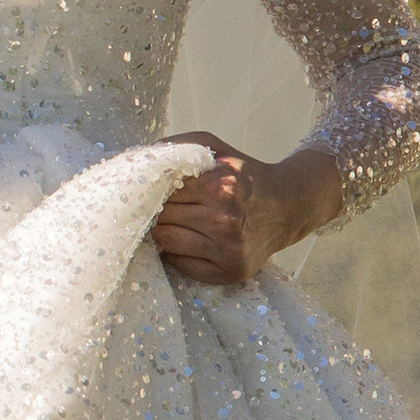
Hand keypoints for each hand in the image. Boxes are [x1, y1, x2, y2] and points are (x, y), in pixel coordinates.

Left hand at [150, 136, 343, 286]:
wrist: (287, 206)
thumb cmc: (243, 175)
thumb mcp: (214, 149)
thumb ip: (174, 147)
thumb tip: (132, 161)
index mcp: (221, 184)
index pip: (160, 191)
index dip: (151, 190)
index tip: (149, 190)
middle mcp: (225, 219)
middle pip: (160, 217)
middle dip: (155, 211)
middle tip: (163, 207)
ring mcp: (229, 249)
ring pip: (165, 241)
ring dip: (162, 232)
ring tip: (175, 222)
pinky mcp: (230, 271)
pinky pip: (179, 264)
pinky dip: (175, 252)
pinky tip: (188, 240)